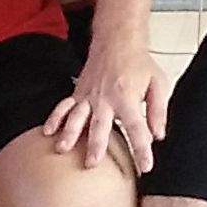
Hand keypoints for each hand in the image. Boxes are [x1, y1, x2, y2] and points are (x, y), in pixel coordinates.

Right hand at [48, 37, 163, 170]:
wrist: (118, 40)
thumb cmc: (139, 63)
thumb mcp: (158, 84)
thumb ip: (158, 111)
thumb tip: (158, 135)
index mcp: (128, 97)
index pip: (136, 127)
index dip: (141, 148)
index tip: (145, 166)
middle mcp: (106, 98)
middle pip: (100, 125)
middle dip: (96, 145)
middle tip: (91, 164)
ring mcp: (89, 96)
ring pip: (77, 116)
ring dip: (69, 133)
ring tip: (62, 149)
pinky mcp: (78, 92)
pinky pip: (63, 106)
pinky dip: (54, 118)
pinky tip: (47, 132)